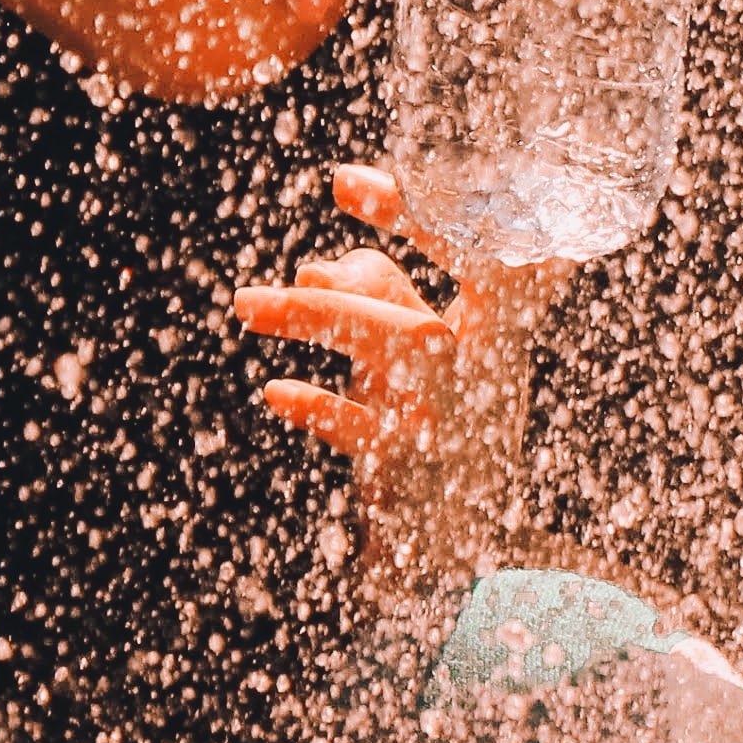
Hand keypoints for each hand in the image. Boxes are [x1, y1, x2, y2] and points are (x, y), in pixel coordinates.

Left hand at [233, 163, 570, 587]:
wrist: (465, 559)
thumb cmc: (436, 435)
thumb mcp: (412, 364)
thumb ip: (378, 305)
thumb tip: (312, 271)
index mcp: (496, 329)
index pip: (485, 244)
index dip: (423, 208)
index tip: (343, 182)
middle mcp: (488, 362)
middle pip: (472, 267)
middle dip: (414, 219)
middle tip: (338, 184)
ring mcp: (457, 413)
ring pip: (402, 338)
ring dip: (321, 313)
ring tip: (246, 305)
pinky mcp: (421, 467)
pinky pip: (370, 429)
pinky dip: (323, 408)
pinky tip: (277, 393)